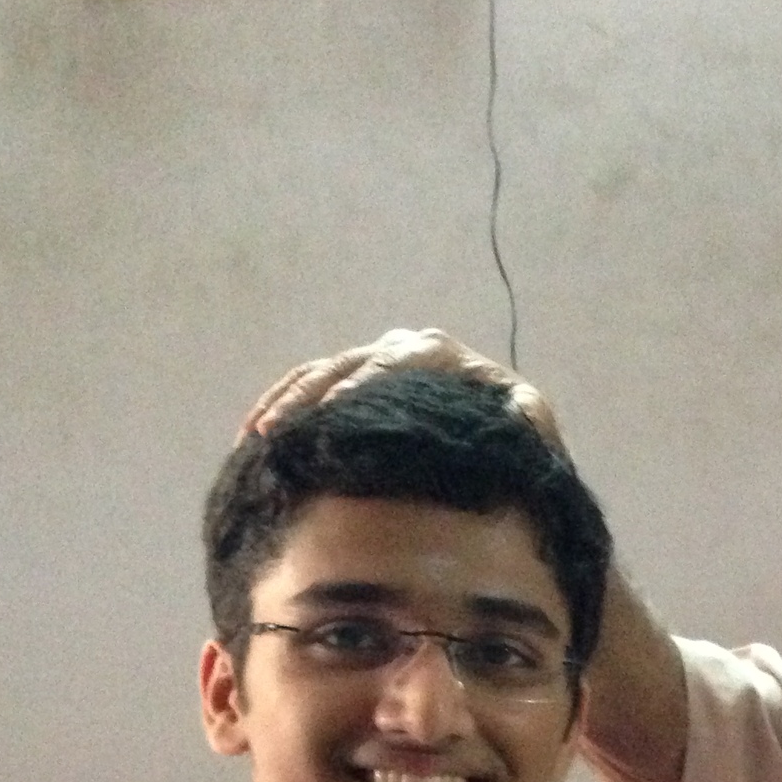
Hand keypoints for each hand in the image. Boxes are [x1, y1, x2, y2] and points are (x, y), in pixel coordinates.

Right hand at [239, 327, 565, 451]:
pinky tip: (252, 436)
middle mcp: (398, 345)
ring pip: (316, 372)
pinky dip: (277, 403)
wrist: (501, 417)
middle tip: (277, 432)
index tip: (326, 420)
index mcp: (434, 351)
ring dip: (282, 402)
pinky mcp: (352, 374)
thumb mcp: (530, 418)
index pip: (384, 369)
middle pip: (341, 367)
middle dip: (306, 399)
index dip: (353, 392)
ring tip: (256, 436)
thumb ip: (529, 416)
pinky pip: (306, 382)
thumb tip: (518, 413)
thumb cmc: (514, 422)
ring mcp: (372, 356)